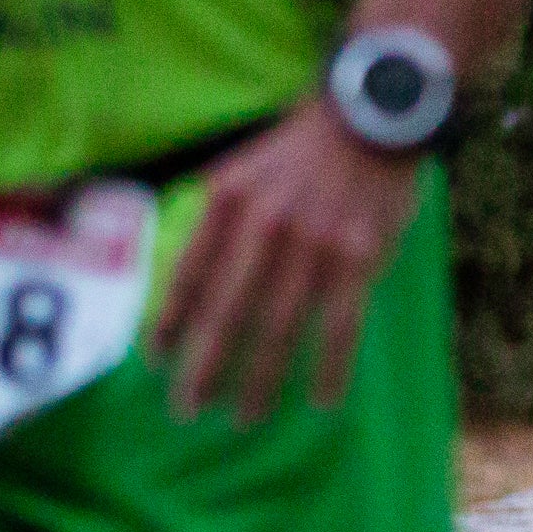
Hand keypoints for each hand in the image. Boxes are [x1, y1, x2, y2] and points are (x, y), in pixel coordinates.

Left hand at [153, 102, 422, 420]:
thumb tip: (195, 275)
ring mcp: (314, 244)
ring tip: (243, 418)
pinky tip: (319, 401)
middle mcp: (265, 225)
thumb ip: (221, 214)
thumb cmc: (307, 141)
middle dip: (204, 366)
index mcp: (228, 199)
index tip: (157, 360)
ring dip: (260, 379)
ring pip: (280, 326)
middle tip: (187, 409)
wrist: (375, 113)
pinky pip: (341, 325)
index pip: (189, 274)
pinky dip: (330, 367)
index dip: (169, 322)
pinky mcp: (358, 257)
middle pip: (228, 311)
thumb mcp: (245, 163)